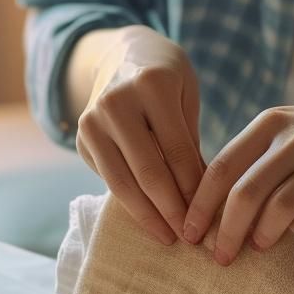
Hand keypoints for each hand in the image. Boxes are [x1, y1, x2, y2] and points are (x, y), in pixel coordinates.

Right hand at [75, 26, 205, 244]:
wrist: (123, 55)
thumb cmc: (167, 79)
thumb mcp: (187, 95)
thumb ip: (190, 141)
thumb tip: (203, 199)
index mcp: (152, 85)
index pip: (178, 150)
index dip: (195, 190)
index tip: (212, 219)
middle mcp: (116, 102)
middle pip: (148, 171)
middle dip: (172, 210)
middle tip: (193, 239)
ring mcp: (93, 120)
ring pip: (122, 183)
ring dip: (148, 216)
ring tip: (169, 237)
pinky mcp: (81, 138)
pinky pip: (109, 180)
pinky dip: (130, 204)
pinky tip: (150, 220)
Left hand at [182, 97, 293, 263]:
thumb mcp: (285, 132)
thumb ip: (250, 161)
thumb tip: (208, 209)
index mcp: (269, 124)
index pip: (221, 168)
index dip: (200, 205)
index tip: (188, 234)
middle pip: (246, 193)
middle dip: (226, 231)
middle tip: (219, 257)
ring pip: (281, 207)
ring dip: (262, 235)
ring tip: (255, 248)